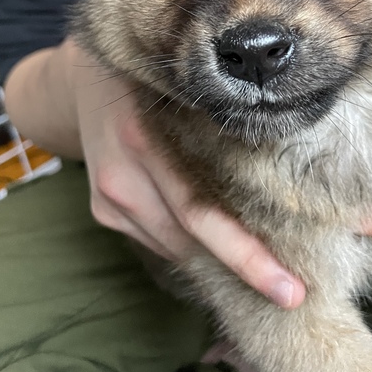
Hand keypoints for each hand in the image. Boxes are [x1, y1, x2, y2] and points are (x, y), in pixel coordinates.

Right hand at [69, 40, 305, 309]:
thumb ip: (221, 119)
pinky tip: (219, 242)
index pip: (200, 209)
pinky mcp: (103, 210)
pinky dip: (190, 244)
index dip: (247, 251)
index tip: (292, 284)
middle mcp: (122, 175)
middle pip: (191, 235)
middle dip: (245, 268)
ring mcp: (109, 197)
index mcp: (144, 138)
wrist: (77, 80)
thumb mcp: (183, 85)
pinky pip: (158, 238)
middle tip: (293, 294)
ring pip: (174, 244)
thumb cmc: (150, 77)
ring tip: (268, 269)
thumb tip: (294, 159)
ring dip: (218, 258)